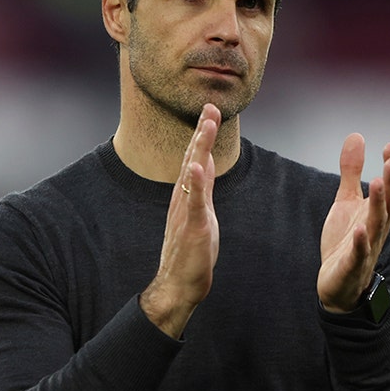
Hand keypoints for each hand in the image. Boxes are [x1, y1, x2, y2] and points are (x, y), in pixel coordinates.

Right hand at [141, 103, 221, 337]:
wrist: (178, 283)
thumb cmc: (191, 252)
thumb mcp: (201, 214)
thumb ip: (202, 190)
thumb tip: (205, 165)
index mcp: (188, 195)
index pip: (196, 158)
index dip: (203, 134)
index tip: (210, 111)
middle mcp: (184, 198)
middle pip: (194, 158)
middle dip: (203, 132)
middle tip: (211, 107)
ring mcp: (188, 212)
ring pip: (194, 174)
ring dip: (200, 148)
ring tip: (206, 125)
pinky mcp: (193, 227)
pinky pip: (195, 202)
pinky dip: (196, 183)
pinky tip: (197, 167)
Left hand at [318, 134, 389, 311]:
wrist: (337, 284)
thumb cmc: (345, 241)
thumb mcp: (346, 202)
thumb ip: (351, 172)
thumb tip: (357, 136)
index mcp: (376, 212)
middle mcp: (376, 228)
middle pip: (388, 202)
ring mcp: (366, 247)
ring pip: (376, 224)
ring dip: (378, 204)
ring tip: (376, 181)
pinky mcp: (352, 265)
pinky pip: (359, 253)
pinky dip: (361, 241)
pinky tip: (361, 229)